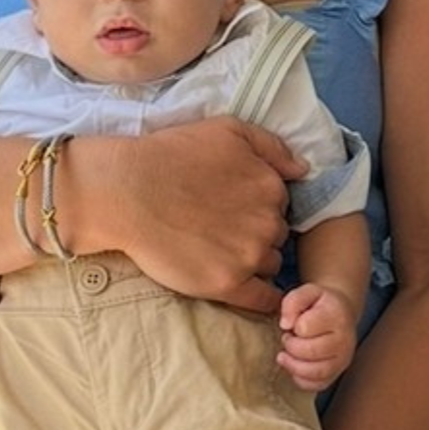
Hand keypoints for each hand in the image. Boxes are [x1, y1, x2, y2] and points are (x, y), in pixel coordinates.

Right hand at [107, 118, 305, 314]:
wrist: (126, 191)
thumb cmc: (170, 155)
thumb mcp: (227, 129)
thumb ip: (271, 146)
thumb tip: (302, 169)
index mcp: (271, 186)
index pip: (279, 203)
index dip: (258, 206)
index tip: (235, 207)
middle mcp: (267, 222)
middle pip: (276, 234)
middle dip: (256, 231)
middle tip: (223, 228)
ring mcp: (248, 255)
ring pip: (268, 263)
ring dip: (253, 260)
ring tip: (221, 253)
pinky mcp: (227, 284)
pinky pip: (264, 300)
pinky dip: (266, 300)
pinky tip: (259, 296)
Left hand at [277, 282, 358, 390]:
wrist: (341, 313)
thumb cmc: (320, 304)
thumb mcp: (307, 292)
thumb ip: (293, 301)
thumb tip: (285, 324)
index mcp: (337, 315)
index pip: (306, 327)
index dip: (293, 326)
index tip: (293, 323)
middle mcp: (345, 339)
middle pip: (309, 351)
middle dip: (291, 346)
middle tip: (288, 338)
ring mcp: (343, 359)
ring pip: (314, 372)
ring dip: (293, 365)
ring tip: (286, 355)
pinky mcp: (337, 373)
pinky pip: (316, 385)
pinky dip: (300, 379)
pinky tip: (295, 367)